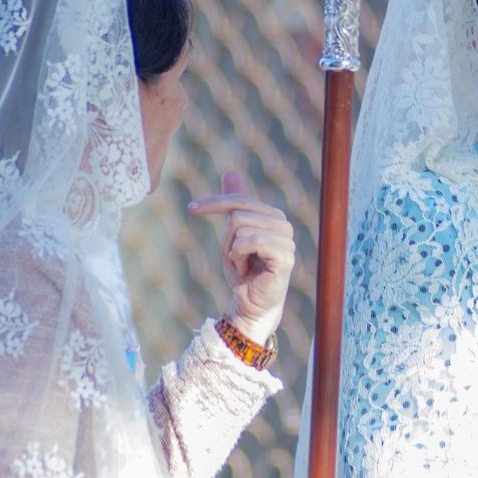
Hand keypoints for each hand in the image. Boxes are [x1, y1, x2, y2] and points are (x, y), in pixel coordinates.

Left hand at [187, 171, 295, 343]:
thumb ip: (234, 204)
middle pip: (237, 213)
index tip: (191, 209)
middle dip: (226, 238)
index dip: (213, 203)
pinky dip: (239, 255)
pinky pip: (251, 240)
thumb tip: (229, 171)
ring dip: (232, 250)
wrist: (251, 307)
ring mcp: (286, 239)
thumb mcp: (232, 235)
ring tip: (243, 265)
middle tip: (235, 258)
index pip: (239, 198)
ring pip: (241, 226)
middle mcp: (282, 223)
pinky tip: (247, 269)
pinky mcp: (285, 256)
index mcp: (272, 215)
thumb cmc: (244, 272)